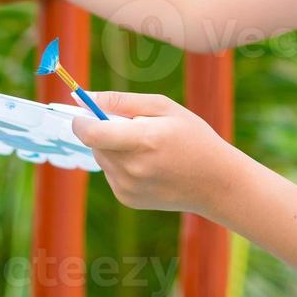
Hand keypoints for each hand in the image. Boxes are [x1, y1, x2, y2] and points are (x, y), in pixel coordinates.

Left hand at [71, 91, 244, 217]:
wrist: (215, 183)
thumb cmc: (192, 136)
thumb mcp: (163, 107)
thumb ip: (120, 101)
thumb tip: (82, 97)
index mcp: (143, 141)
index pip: (91, 133)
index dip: (80, 120)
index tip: (84, 111)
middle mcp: (132, 168)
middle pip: (94, 143)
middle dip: (103, 130)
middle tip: (133, 126)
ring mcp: (128, 187)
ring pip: (101, 157)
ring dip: (112, 147)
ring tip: (145, 146)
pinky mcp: (127, 198)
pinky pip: (110, 173)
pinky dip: (120, 164)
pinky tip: (147, 164)